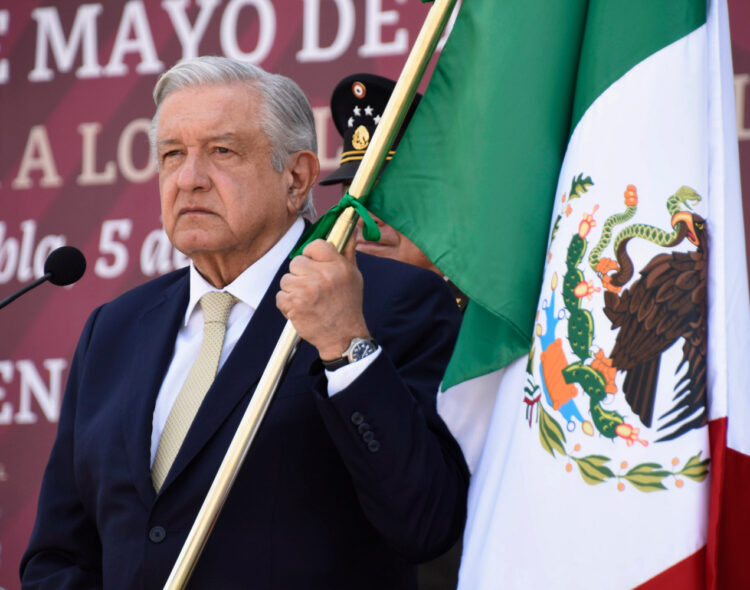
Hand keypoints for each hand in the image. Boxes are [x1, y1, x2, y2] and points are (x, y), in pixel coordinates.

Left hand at [277, 237, 369, 359]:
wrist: (343, 337)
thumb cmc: (348, 305)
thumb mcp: (354, 275)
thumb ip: (348, 251)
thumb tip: (350, 228)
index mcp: (338, 265)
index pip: (314, 245)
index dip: (311, 256)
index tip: (315, 267)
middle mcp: (323, 275)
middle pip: (296, 262)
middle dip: (301, 275)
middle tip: (314, 289)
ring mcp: (307, 289)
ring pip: (286, 279)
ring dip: (293, 291)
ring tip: (309, 301)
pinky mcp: (294, 304)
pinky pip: (281, 296)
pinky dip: (287, 305)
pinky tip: (302, 311)